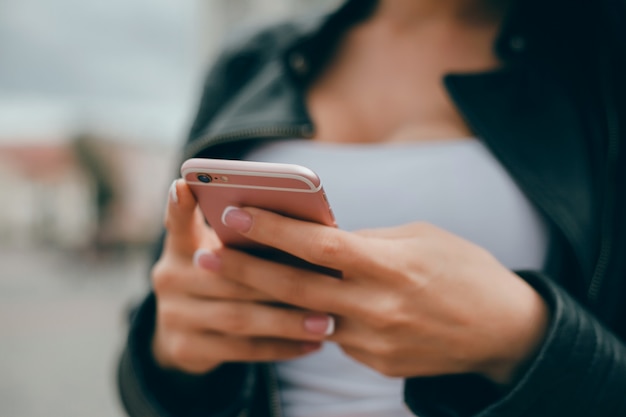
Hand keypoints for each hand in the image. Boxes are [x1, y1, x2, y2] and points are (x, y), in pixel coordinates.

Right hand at [150, 181, 332, 373]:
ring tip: (327, 322)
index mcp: (183, 246)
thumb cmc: (225, 278)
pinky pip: (241, 349)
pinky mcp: (184, 348)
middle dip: (280, 279)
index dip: (179, 204)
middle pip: (228, 274)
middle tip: (325, 282)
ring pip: (239, 317)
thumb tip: (312, 232)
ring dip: (288, 321)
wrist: (187, 333)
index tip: (183, 185)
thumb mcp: (225, 255)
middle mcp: (170, 277)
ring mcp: (173, 314)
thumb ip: (249, 242)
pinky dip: (281, 347)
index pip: (177, 220)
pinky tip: (311, 345)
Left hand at [205, 207, 549, 383]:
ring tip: (233, 283)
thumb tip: (322, 239)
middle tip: (203, 257)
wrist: (504, 331)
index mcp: (390, 264)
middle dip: (245, 271)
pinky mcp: (378, 364)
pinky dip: (314, 320)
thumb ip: (367, 242)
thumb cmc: (464, 270)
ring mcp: (376, 341)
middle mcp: (378, 306)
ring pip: (308, 318)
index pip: (317, 245)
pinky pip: (336, 337)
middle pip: (297, 287)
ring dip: (268, 300)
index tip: (233, 214)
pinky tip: (297, 306)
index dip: (272, 229)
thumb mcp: (420, 239)